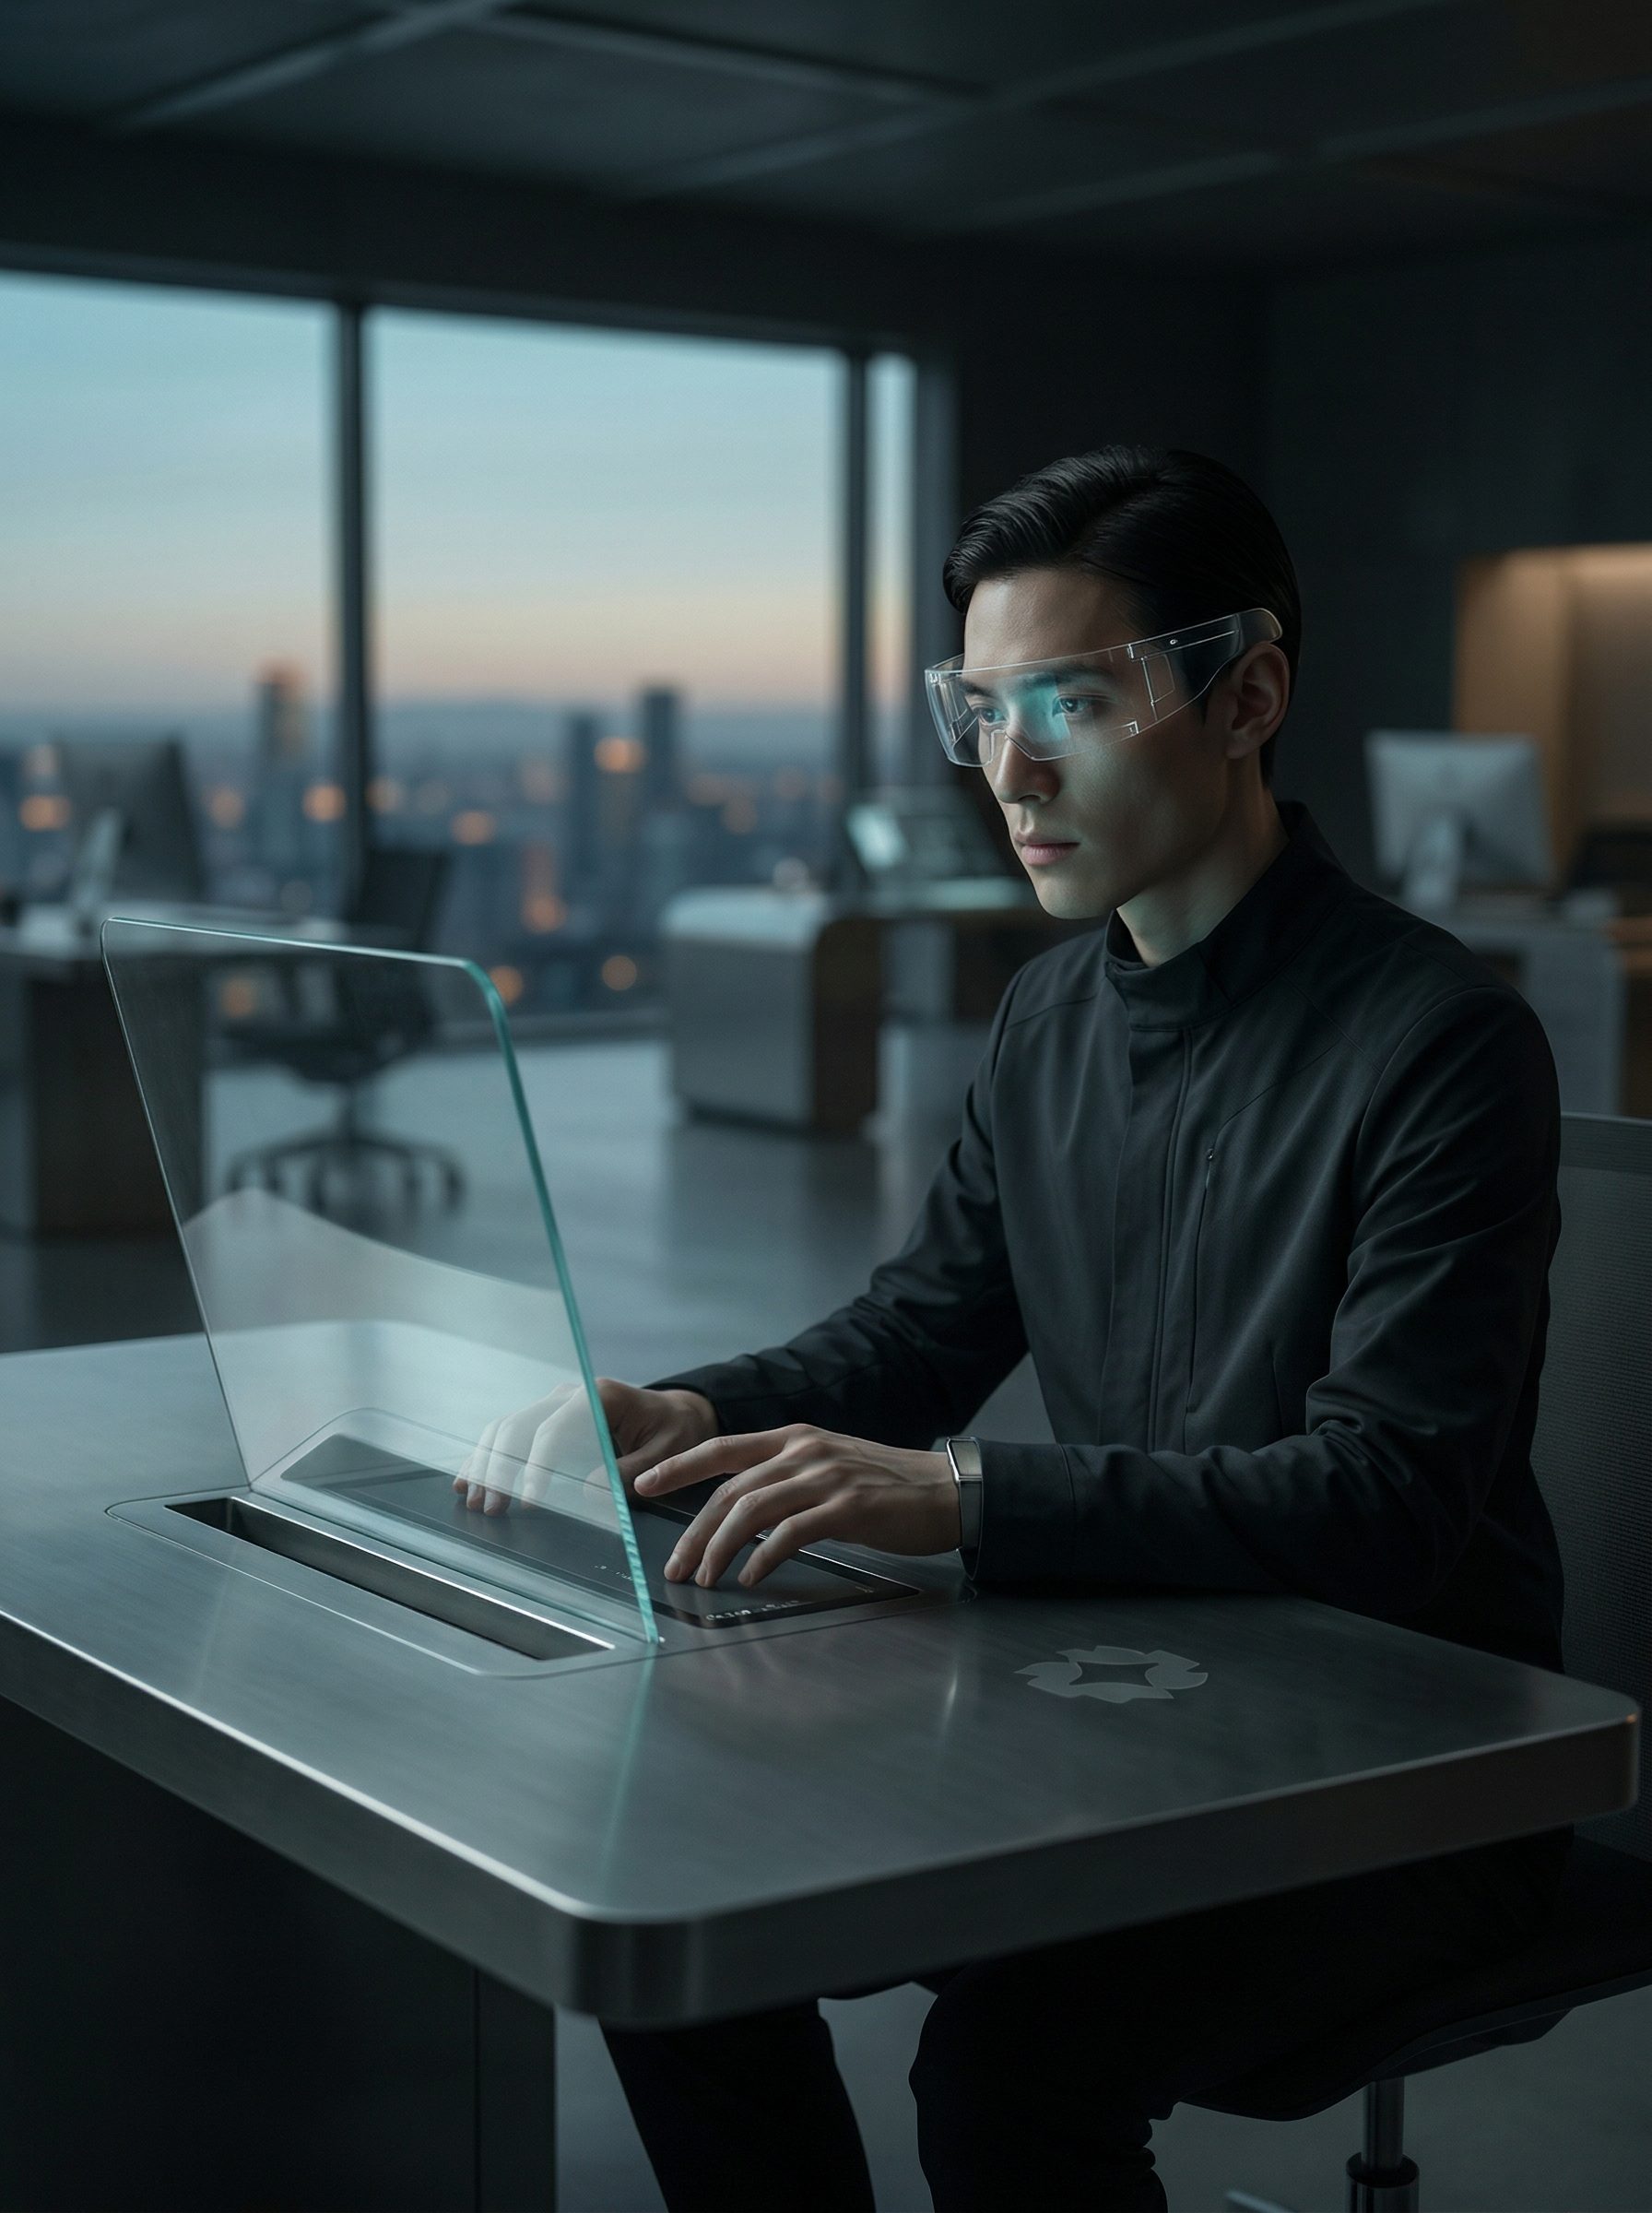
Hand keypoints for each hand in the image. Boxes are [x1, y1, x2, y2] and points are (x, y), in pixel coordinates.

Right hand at [454, 1379, 717, 1512]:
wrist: (678, 1414)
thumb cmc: (677, 1433)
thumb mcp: (667, 1453)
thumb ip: (631, 1471)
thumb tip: (589, 1492)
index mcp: (600, 1397)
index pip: (554, 1429)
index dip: (536, 1465)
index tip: (528, 1500)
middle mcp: (570, 1394)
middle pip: (519, 1424)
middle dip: (500, 1467)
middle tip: (492, 1508)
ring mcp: (556, 1404)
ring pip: (506, 1427)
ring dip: (487, 1463)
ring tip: (477, 1501)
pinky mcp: (549, 1418)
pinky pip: (511, 1433)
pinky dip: (489, 1457)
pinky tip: (470, 1481)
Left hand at [634, 1424, 960, 1588]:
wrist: (946, 1490)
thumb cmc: (886, 1484)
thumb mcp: (830, 1464)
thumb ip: (788, 1476)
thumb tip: (741, 1509)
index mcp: (795, 1437)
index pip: (723, 1448)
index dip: (679, 1467)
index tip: (644, 1484)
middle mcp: (804, 1451)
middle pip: (730, 1489)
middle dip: (694, 1530)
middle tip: (675, 1565)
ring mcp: (825, 1477)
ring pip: (752, 1511)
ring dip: (720, 1548)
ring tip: (704, 1578)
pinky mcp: (846, 1506)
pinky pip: (790, 1533)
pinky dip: (764, 1558)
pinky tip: (751, 1577)